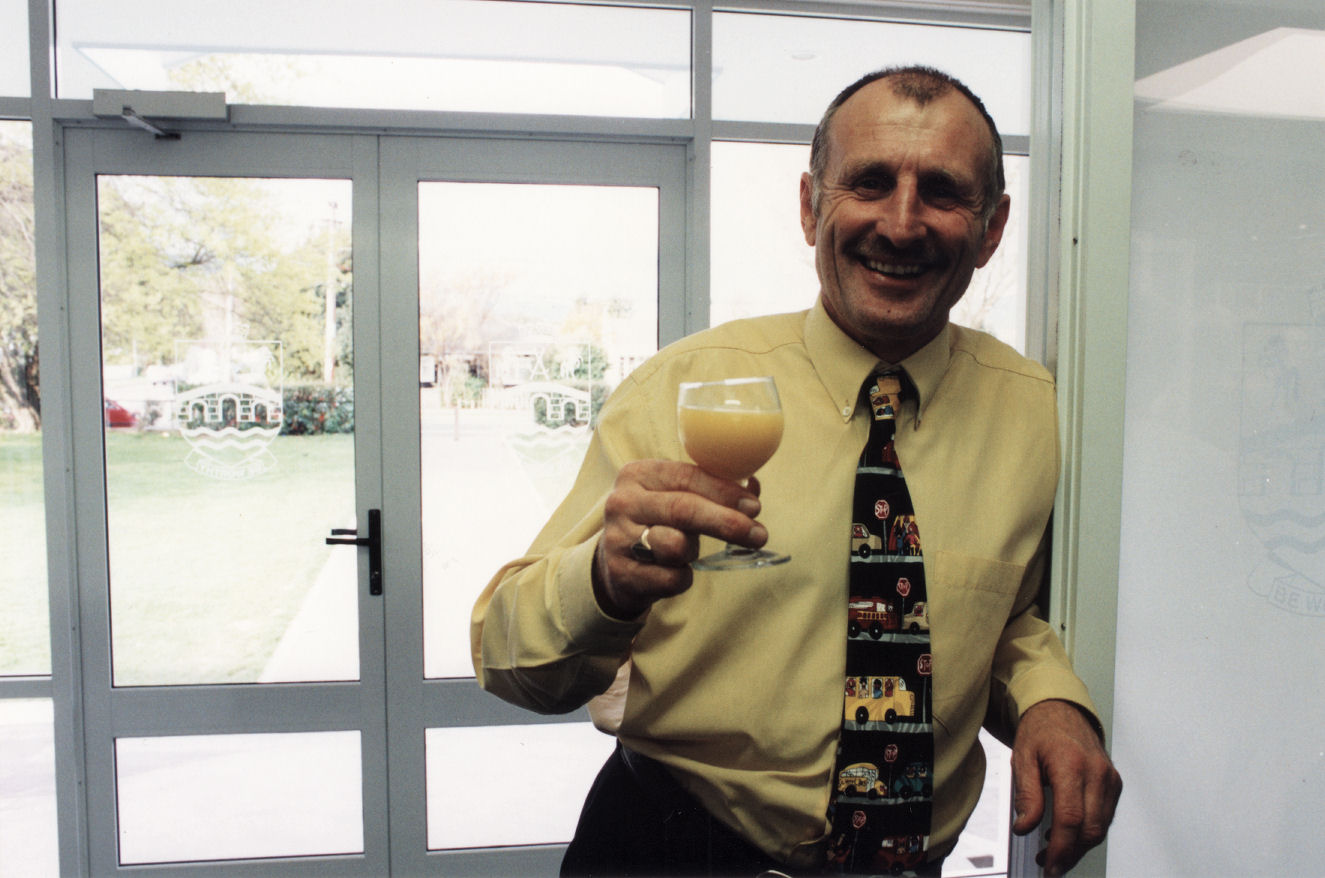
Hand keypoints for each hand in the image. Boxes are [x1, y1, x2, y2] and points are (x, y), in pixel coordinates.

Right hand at [592, 460, 765, 617]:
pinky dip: (683, 578)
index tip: (754, 507)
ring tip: (687, 551)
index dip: (725, 492)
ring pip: (675, 546)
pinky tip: (674, 571)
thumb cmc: (656, 523)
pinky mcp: (621, 573)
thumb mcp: (675, 497)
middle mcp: (622, 503)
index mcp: (638, 474)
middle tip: (758, 535)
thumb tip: (754, 487)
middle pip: (683, 509)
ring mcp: (618, 539)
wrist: (615, 564)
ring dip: (693, 551)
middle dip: (726, 523)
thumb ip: (711, 488)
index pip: (687, 477)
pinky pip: (671, 579)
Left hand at [1011, 699, 1122, 876]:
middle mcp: (1097, 771)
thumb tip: (1025, 827)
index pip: (1070, 817)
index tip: (1049, 864)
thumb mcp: (1022, 758)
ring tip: (1054, 853)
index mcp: (1071, 763)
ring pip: (1101, 827)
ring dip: (1079, 846)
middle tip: (1049, 865)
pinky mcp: (1114, 783)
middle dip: (1070, 853)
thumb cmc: (1041, 731)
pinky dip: (1089, 831)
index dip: (1060, 847)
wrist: (1062, 710)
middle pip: (1090, 828)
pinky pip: (1105, 816)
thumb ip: (1026, 794)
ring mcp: (1109, 777)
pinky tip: (1068, 835)